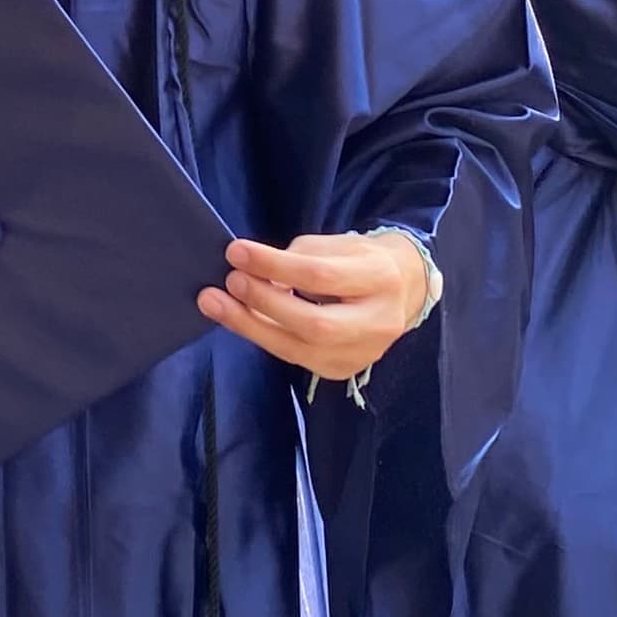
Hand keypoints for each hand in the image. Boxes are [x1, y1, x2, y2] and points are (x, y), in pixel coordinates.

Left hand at [200, 233, 431, 382]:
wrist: (401, 289)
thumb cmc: (359, 260)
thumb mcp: (334, 246)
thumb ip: (296, 260)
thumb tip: (252, 275)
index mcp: (380, 278)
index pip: (321, 276)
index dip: (274, 265)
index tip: (236, 251)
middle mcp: (378, 322)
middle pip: (314, 324)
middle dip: (264, 303)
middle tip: (230, 281)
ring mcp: (363, 354)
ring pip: (300, 350)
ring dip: (251, 327)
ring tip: (215, 304)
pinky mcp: (343, 370)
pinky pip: (295, 359)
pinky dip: (264, 337)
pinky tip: (241, 320)